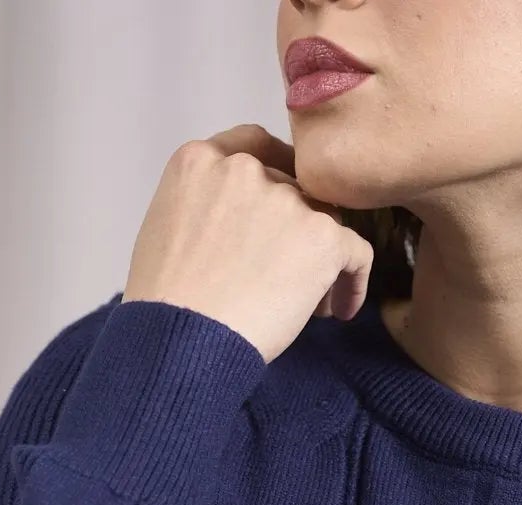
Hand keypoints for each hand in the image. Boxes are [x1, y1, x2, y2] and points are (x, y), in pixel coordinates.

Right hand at [121, 121, 374, 361]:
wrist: (182, 341)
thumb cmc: (165, 304)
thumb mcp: (165, 228)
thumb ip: (203, 204)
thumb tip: (237, 223)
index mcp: (200, 160)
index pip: (255, 148)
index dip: (276, 176)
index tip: (284, 211)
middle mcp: (244, 169)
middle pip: (293, 189)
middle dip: (295, 231)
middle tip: (288, 277)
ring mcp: (286, 200)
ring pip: (324, 221)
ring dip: (320, 260)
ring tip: (309, 304)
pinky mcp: (321, 236)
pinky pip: (356, 253)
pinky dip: (351, 283)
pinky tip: (338, 310)